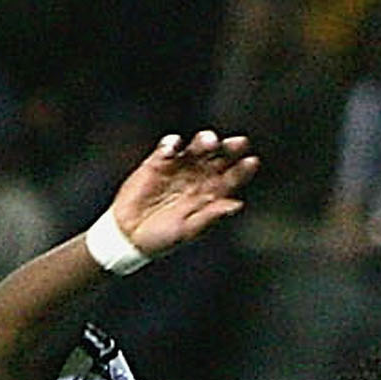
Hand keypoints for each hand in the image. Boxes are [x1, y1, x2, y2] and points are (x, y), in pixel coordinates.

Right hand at [104, 130, 258, 258]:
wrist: (129, 235)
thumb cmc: (161, 238)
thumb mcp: (189, 230)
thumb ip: (211, 216)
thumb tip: (236, 205)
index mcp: (209, 196)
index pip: (231, 179)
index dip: (242, 170)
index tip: (251, 161)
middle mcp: (197, 179)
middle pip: (217, 159)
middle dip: (227, 149)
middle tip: (235, 143)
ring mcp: (178, 168)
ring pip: (196, 149)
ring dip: (204, 142)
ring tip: (208, 141)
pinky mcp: (157, 162)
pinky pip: (168, 147)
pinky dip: (172, 144)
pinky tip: (175, 147)